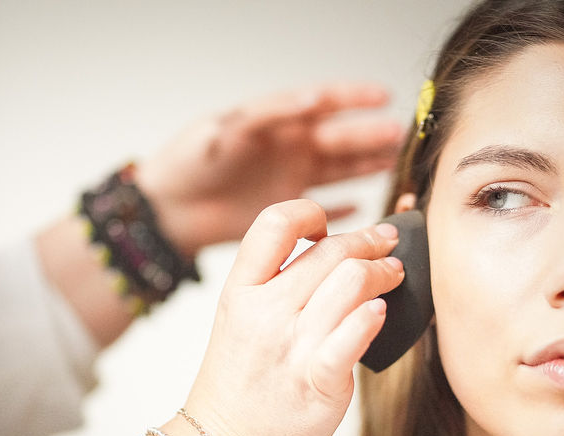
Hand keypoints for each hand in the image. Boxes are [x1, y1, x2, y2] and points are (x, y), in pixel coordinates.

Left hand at [135, 83, 403, 256]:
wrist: (164, 210)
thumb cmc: (183, 165)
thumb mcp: (217, 132)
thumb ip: (262, 117)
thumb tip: (307, 100)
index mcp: (273, 124)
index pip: (320, 104)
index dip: (352, 98)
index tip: (382, 95)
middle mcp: (286, 149)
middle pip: (338, 138)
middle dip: (369, 135)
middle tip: (399, 136)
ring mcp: (288, 179)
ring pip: (338, 169)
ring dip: (366, 166)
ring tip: (395, 162)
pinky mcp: (284, 211)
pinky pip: (322, 208)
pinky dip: (343, 210)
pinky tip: (363, 207)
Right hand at [179, 199, 404, 435]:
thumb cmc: (238, 391)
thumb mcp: (239, 324)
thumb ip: (275, 288)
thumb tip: (330, 256)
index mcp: (240, 292)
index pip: (274, 223)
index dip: (308, 213)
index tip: (326, 227)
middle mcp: (264, 312)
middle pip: (329, 249)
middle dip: (369, 240)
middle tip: (387, 243)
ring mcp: (291, 345)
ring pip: (352, 280)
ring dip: (384, 271)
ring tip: (394, 276)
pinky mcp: (319, 379)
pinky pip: (356, 332)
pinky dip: (375, 315)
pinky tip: (381, 313)